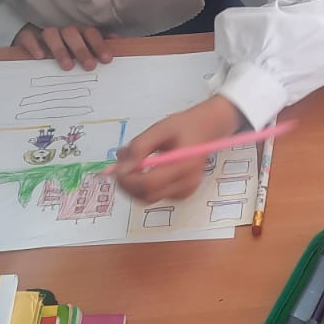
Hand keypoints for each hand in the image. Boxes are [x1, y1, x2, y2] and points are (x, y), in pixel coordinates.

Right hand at [12, 23, 114, 70]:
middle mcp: (62, 30)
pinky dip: (34, 45)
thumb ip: (98, 43)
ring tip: (68, 66)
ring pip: (52, 34)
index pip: (90, 33)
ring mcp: (43, 32)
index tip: (106, 59)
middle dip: (82, 49)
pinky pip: (28, 36)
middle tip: (89, 66)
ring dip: (60, 49)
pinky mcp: (26, 36)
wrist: (31, 42)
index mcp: (78, 31)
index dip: (99, 44)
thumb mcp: (82, 46)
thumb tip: (117, 41)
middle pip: (73, 33)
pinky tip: (40, 57)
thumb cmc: (63, 48)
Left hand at [112, 96, 244, 202]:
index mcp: (183, 165)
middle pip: (148, 195)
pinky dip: (144, 187)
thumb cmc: (184, 126)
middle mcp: (187, 183)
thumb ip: (139, 148)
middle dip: (127, 185)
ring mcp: (186, 191)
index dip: (128, 180)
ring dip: (134, 187)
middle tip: (118, 169)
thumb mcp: (159, 129)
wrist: (207, 128)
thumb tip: (121, 168)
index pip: (149, 183)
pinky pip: (156, 195)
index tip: (115, 169)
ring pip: (149, 198)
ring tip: (131, 166)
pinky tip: (145, 171)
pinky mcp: (182, 194)